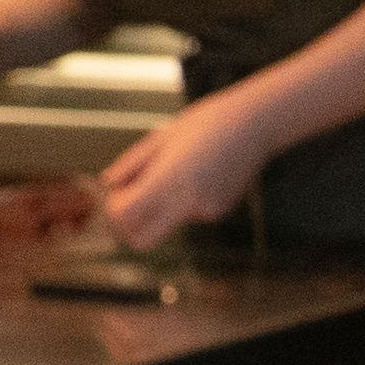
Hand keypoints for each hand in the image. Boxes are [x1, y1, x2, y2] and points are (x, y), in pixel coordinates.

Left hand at [99, 91, 280, 250]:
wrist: (255, 124)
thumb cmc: (206, 123)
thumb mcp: (161, 137)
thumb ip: (131, 164)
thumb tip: (109, 183)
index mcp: (168, 180)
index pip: (125, 216)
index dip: (114, 208)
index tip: (119, 191)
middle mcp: (187, 202)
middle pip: (143, 240)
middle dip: (130, 227)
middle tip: (131, 199)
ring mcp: (206, 211)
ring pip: (166, 224)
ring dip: (159, 207)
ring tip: (174, 169)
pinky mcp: (219, 211)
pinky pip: (187, 214)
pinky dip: (181, 201)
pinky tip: (195, 174)